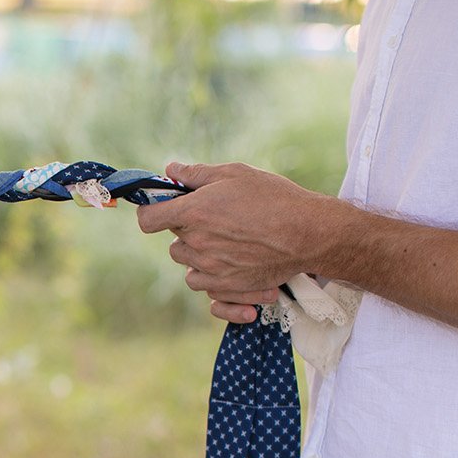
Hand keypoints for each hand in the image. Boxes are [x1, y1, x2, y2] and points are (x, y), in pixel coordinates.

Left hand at [135, 161, 349, 321]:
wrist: (309, 233)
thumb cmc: (274, 198)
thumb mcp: (235, 174)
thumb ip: (197, 174)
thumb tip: (170, 169)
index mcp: (194, 212)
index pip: (148, 219)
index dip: (153, 212)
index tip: (164, 208)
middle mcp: (197, 243)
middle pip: (173, 242)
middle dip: (187, 231)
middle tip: (216, 220)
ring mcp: (211, 269)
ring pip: (188, 265)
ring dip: (199, 255)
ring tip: (227, 242)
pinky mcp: (227, 288)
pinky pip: (204, 288)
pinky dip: (212, 279)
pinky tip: (230, 267)